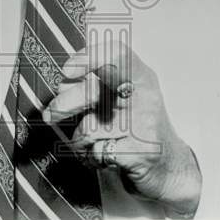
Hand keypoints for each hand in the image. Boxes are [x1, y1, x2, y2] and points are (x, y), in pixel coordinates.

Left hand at [42, 43, 200, 216]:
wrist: (170, 167)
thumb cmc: (137, 128)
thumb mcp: (123, 98)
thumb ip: (96, 86)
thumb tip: (63, 84)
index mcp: (140, 75)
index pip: (117, 53)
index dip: (88, 57)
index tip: (67, 71)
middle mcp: (145, 94)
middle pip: (94, 90)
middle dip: (65, 103)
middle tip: (50, 114)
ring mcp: (145, 123)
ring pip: (90, 127)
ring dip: (80, 141)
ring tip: (91, 144)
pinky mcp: (142, 151)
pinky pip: (98, 152)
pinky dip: (92, 158)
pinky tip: (103, 157)